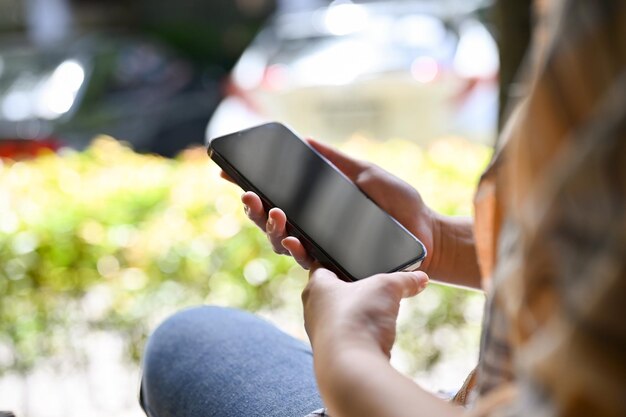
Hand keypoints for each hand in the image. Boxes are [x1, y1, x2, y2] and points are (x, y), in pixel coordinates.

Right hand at [222, 139, 437, 271]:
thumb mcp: (367, 173)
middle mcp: (315, 228)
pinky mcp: (337, 266)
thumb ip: (337, 161)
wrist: (427, 233)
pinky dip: (297, 249)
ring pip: (283, 243)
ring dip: (271, 228)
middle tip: (248, 194)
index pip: (278, 198)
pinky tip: (293, 240)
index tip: (230, 172)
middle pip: (273, 222)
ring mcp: (323, 249)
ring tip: (273, 212)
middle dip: (254, 209)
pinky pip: (308, 261)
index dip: (253, 187)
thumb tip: (306, 139)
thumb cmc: (401, 204)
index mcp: (318, 206)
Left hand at [302, 263, 428, 355]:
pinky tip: (374, 335)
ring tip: (376, 312)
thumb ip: (404, 279)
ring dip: (356, 314)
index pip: (322, 265)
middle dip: (351, 289)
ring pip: (339, 317)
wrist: (352, 367)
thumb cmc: (358, 318)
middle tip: (370, 286)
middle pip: (332, 293)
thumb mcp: (387, 288)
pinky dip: (360, 333)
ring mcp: (321, 334)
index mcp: (316, 287)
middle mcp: (312, 310)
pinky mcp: (332, 353)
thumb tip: (421, 278)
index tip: (350, 260)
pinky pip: (347, 337)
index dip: (337, 260)